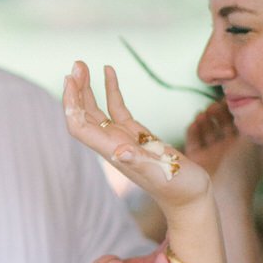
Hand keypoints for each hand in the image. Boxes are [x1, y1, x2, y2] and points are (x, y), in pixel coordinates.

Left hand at [64, 61, 210, 212]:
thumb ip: (140, 163)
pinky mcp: (137, 135)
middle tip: (77, 64)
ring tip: (83, 65)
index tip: (71, 80)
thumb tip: (119, 152)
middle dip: (77, 90)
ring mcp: (124, 139)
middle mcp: (113, 145)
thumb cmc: (180, 189)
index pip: (79, 126)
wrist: (192, 198)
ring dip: (88, 88)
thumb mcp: (163, 174)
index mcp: (113, 151)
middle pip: (84, 115)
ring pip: (97, 110)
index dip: (71, 104)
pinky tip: (109, 72)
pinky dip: (111, 90)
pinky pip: (117, 108)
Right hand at [185, 100, 262, 203]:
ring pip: (208, 129)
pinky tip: (196, 123)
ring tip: (204, 114)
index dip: (234, 109)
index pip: (240, 122)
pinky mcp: (197, 159)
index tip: (229, 99)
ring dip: (206, 119)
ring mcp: (213, 154)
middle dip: (218, 113)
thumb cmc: (240, 168)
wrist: (222, 195)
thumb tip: (245, 103)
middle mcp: (230, 150)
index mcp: (246, 147)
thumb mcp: (251, 141)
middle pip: (223, 124)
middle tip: (214, 106)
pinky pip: (194, 138)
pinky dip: (194, 129)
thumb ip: (249, 121)